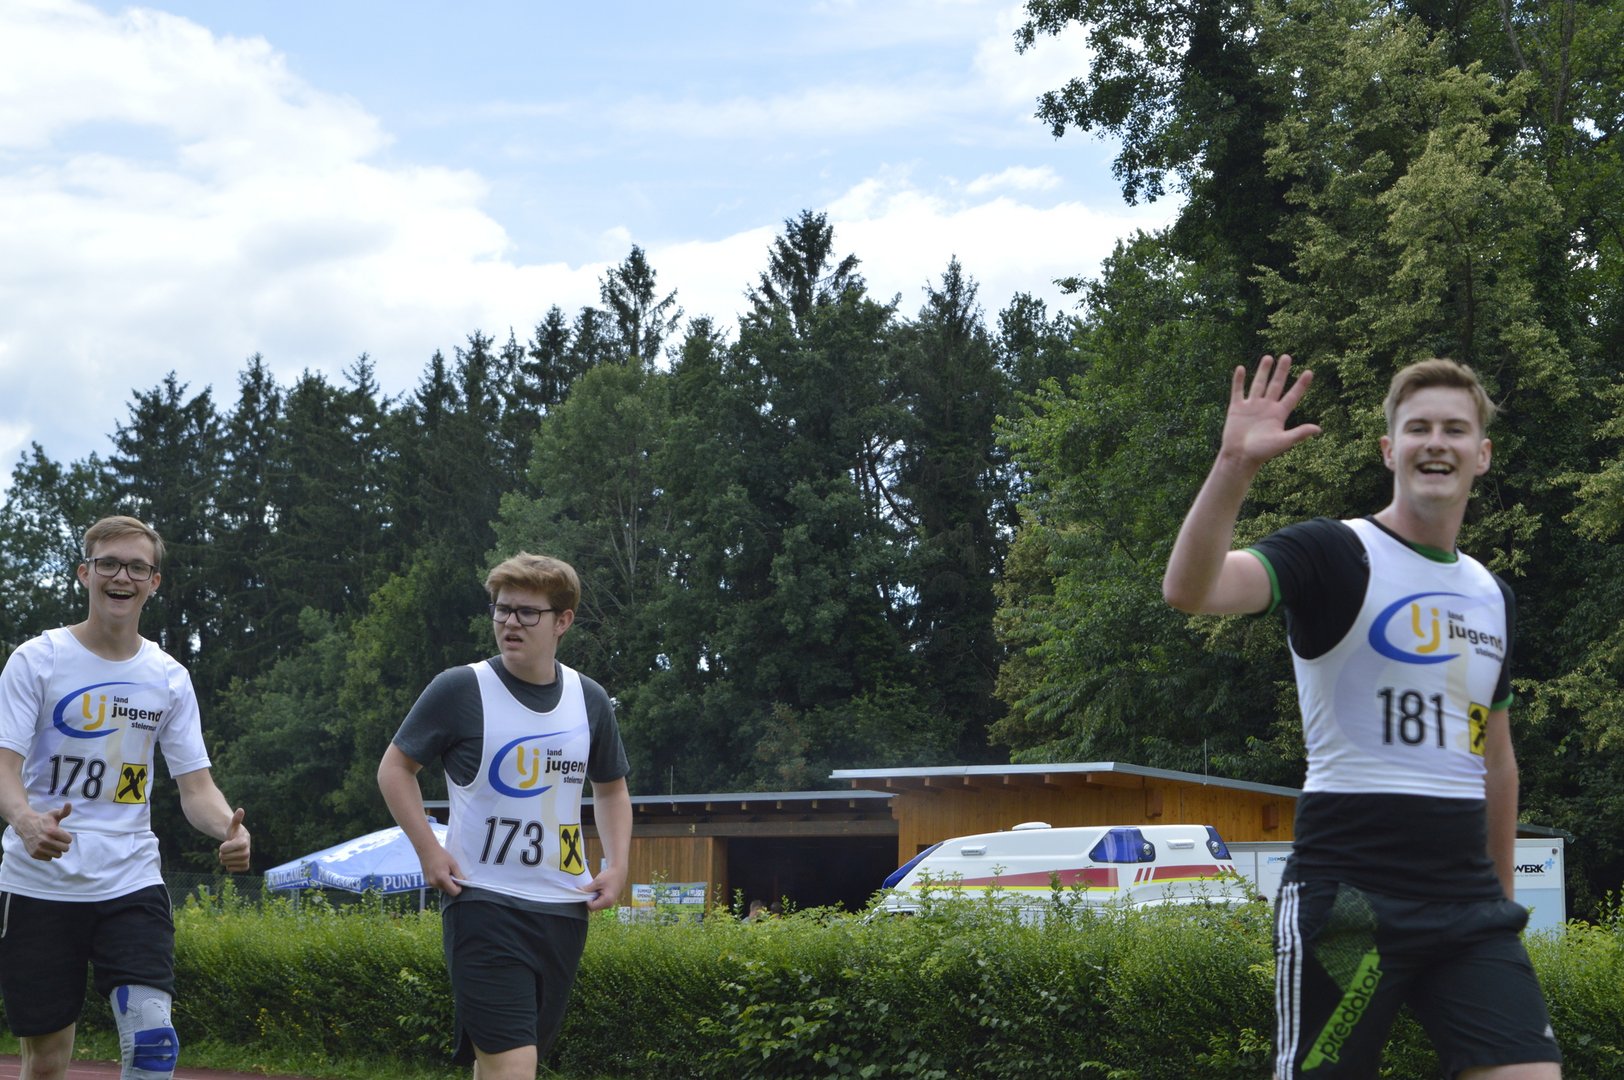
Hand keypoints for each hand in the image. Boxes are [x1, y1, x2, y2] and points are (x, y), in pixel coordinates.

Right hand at [20, 802, 72, 860]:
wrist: (25, 825)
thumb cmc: (42, 819)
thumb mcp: (54, 814)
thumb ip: (64, 811)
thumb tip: (69, 804)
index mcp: (52, 831)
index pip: (69, 840)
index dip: (66, 837)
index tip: (61, 834)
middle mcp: (45, 841)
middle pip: (65, 849)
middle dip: (63, 844)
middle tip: (57, 839)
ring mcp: (39, 848)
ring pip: (58, 855)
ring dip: (56, 850)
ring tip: (51, 843)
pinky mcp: (34, 854)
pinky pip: (49, 859)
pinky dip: (48, 854)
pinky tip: (45, 847)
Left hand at [217, 807, 250, 871]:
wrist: (240, 841)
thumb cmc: (235, 832)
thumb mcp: (233, 825)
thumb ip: (236, 819)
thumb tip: (241, 810)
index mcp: (244, 842)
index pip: (225, 849)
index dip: (223, 847)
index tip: (226, 843)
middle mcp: (247, 852)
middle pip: (225, 857)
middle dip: (222, 853)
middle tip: (227, 849)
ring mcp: (246, 859)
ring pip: (227, 864)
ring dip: (225, 859)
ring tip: (229, 854)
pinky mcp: (245, 866)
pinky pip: (232, 870)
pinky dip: (229, 866)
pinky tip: (232, 860)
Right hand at [420, 845, 463, 895]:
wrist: (427, 850)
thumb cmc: (441, 855)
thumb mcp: (453, 864)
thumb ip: (459, 875)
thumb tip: (465, 883)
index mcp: (442, 879)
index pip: (454, 892)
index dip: (459, 888)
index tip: (459, 881)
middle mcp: (435, 884)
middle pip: (448, 891)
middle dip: (452, 885)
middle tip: (452, 874)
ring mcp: (430, 884)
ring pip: (443, 889)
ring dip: (446, 883)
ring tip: (445, 872)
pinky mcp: (426, 882)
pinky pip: (437, 885)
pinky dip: (440, 882)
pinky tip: (439, 872)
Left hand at [584, 862, 627, 911]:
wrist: (619, 872)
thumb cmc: (609, 876)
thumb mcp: (597, 882)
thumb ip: (588, 889)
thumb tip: (579, 892)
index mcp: (607, 901)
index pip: (591, 907)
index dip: (587, 900)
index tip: (587, 892)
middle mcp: (609, 904)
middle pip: (594, 907)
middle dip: (590, 900)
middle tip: (592, 890)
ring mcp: (610, 903)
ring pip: (597, 905)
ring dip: (594, 898)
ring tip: (597, 889)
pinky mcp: (610, 901)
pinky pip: (600, 902)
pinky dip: (597, 897)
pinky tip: (599, 890)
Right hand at [1220, 354, 1320, 469]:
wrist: (1240, 457)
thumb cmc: (1262, 452)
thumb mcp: (1283, 441)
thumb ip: (1299, 433)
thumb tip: (1318, 429)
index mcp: (1279, 414)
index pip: (1292, 396)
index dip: (1301, 385)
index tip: (1309, 372)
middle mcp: (1266, 407)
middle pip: (1276, 385)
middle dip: (1281, 371)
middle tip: (1287, 356)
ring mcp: (1251, 407)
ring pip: (1258, 384)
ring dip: (1263, 371)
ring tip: (1268, 357)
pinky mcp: (1237, 408)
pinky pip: (1238, 391)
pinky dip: (1239, 380)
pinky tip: (1241, 368)